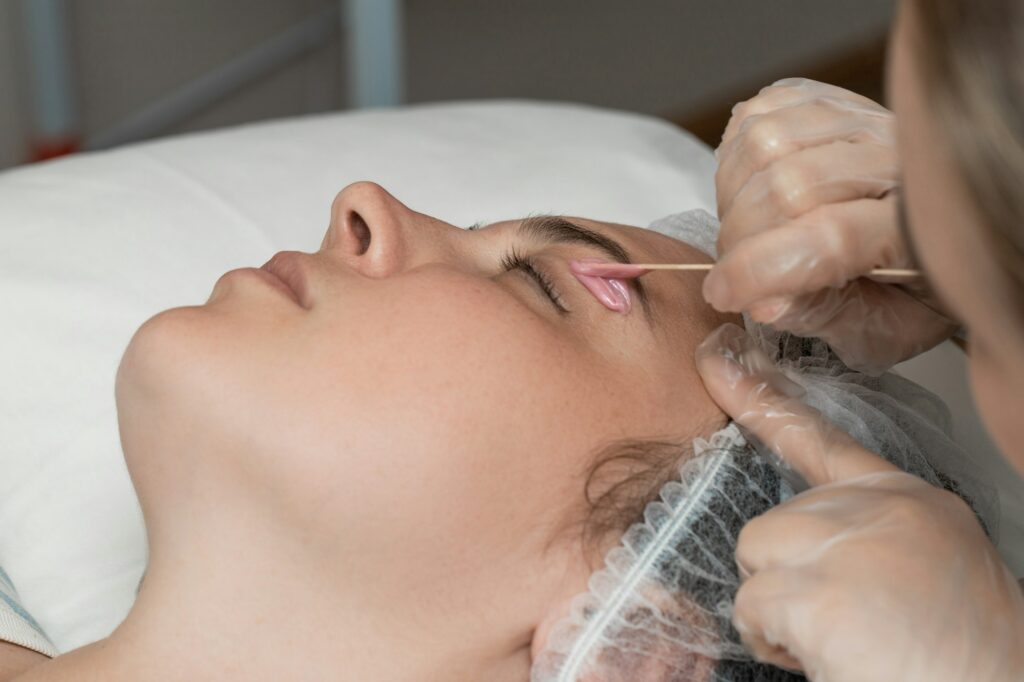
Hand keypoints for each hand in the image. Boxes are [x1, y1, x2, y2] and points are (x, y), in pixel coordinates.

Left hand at [696, 323, 1023, 681]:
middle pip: (773, 519)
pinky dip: (770, 638)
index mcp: (909, 500)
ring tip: (832, 639)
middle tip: (838, 619)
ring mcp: (852, 544)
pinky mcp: (823, 592)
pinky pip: (751, 603)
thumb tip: (804, 544)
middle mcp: (883, 508)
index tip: (717, 363)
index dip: (763, 401)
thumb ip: (864, 535)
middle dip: (785, 576)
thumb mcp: (924, 568)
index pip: (823, 439)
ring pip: (754, 554)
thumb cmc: (958, 654)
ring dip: (773, 608)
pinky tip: (821, 655)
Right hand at [708, 78, 956, 373]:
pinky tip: (751, 182)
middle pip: (789, 184)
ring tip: (745, 227)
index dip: (758, 269)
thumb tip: (762, 301)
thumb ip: (821, 315)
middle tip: (736, 268)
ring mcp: (869, 121)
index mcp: (921, 231)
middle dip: (738, 236)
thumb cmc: (907, 290)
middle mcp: (899, 161)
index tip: (722, 293)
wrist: (941, 230)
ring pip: (767, 140)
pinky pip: (765, 107)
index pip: (829, 238)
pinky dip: (738, 148)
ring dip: (733, 192)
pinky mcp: (838, 99)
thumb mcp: (878, 329)